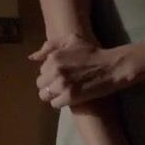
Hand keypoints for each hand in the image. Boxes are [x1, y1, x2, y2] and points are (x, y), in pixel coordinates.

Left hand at [28, 33, 144, 107]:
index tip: (61, 73)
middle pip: (40, 84)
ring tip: (65, 91)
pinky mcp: (70, 97)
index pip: (41, 71)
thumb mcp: (71, 40)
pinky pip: (55, 104)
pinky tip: (70, 97)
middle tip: (62, 84)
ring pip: (45, 95)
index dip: (50, 73)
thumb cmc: (92, 52)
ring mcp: (62, 84)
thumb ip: (49, 46)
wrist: (111, 66)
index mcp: (53, 57)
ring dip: (54, 95)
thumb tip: (32, 58)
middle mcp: (55, 70)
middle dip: (49, 84)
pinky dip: (61, 102)